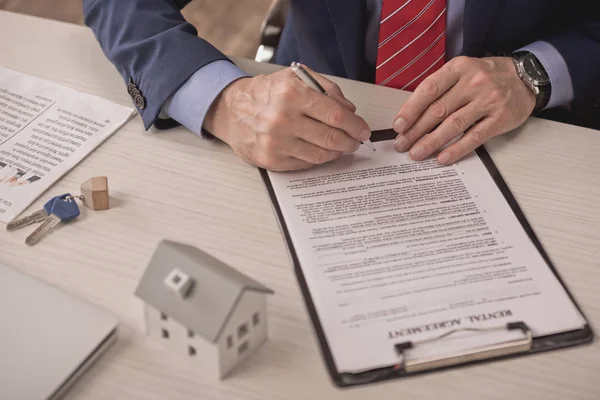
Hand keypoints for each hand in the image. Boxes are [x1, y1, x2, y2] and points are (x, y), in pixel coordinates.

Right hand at [204, 66, 370, 170]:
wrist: (231, 110)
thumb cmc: (266, 93)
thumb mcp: (296, 78)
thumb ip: (327, 89)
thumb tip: (350, 111)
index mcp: (292, 95)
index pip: (336, 116)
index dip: (356, 126)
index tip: (363, 130)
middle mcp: (282, 120)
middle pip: (332, 138)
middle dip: (350, 142)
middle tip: (356, 141)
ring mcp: (276, 143)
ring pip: (321, 155)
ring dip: (336, 152)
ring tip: (340, 146)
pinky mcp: (271, 160)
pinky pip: (305, 164)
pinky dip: (318, 159)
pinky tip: (319, 150)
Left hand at [392, 56, 535, 163]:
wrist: (526, 77)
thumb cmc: (485, 77)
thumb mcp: (462, 72)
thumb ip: (439, 89)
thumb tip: (411, 115)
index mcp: (458, 68)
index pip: (429, 89)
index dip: (411, 109)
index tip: (398, 126)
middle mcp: (473, 82)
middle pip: (438, 110)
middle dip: (416, 130)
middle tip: (401, 145)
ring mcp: (488, 100)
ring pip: (454, 125)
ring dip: (431, 142)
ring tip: (416, 153)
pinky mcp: (500, 118)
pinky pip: (474, 137)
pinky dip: (456, 149)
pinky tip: (442, 158)